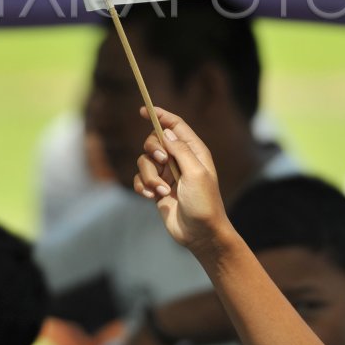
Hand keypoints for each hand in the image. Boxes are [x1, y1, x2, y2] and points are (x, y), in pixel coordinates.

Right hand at [133, 107, 230, 252]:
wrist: (200, 234)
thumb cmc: (204, 203)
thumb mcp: (196, 173)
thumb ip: (180, 150)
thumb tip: (165, 130)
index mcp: (193, 151)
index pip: (175, 125)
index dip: (161, 115)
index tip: (144, 109)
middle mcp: (179, 159)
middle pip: (154, 141)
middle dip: (153, 150)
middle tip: (161, 161)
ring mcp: (167, 174)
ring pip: (144, 161)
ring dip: (149, 176)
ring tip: (160, 191)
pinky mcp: (156, 188)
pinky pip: (139, 179)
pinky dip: (142, 186)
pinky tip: (152, 197)